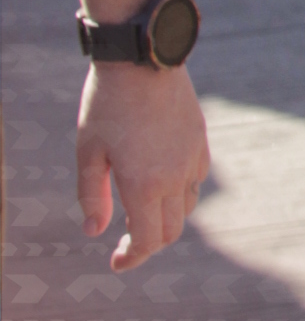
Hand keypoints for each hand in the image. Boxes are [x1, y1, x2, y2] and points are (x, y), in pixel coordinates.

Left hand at [77, 62, 208, 269]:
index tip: (115, 263)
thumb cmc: (108, 103)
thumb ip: (91, 196)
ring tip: (143, 211)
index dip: (132, 258)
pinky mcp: (200, 138)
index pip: (147, 240)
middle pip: (171, 230)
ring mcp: (192, 157)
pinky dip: (182, 191)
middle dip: (149, 244)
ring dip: (167, 218)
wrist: (144, 57)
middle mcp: (174, 176)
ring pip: (188, 205)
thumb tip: (95, 232)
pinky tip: (164, 180)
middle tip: (125, 243)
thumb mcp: (88, 152)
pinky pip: (197, 178)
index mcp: (144, 184)